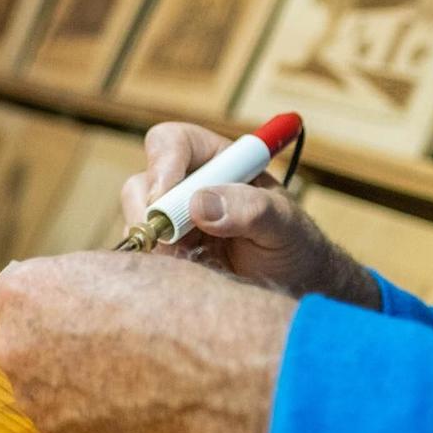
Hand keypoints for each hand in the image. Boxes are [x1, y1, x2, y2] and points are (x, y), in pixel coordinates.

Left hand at [0, 251, 295, 432]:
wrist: (222, 368)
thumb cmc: (181, 305)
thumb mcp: (119, 267)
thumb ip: (67, 285)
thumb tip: (53, 297)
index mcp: (25, 296)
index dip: (6, 317)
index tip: (33, 318)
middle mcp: (17, 350)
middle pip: (16, 354)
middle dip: (48, 349)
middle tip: (104, 341)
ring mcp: (40, 404)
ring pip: (45, 393)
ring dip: (73, 386)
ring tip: (133, 373)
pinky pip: (72, 428)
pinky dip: (96, 419)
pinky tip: (140, 404)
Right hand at [120, 123, 378, 306]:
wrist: (294, 289)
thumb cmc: (295, 246)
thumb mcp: (285, 224)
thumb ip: (252, 209)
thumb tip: (199, 205)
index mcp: (217, 161)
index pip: (172, 142)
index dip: (163, 164)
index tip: (166, 198)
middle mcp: (187, 186)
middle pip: (142, 184)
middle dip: (149, 214)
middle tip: (172, 245)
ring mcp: (171, 223)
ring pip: (137, 223)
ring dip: (156, 247)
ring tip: (194, 265)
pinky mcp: (165, 256)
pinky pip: (141, 257)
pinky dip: (156, 269)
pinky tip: (187, 278)